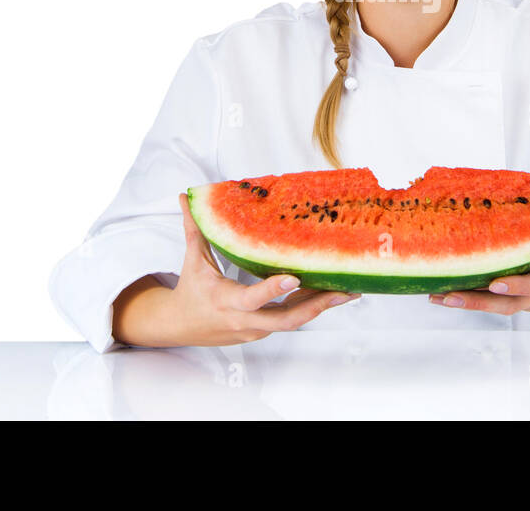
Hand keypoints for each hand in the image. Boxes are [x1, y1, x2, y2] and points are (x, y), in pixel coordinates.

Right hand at [117, 194, 358, 346]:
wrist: (181, 327)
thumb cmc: (190, 292)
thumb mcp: (193, 260)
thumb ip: (194, 227)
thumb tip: (186, 196)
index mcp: (227, 300)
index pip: (253, 298)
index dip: (273, 289)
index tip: (295, 276)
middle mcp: (245, 319)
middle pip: (286, 319)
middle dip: (317, 305)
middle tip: (342, 290)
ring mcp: (256, 329)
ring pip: (293, 321)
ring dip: (320, 306)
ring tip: (347, 290)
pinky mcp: (263, 332)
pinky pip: (289, 320)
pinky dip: (307, 306)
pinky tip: (327, 292)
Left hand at [427, 206, 529, 315]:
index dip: (518, 286)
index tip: (497, 283)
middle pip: (506, 304)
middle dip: (479, 302)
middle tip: (451, 294)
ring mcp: (522, 299)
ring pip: (492, 307)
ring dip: (464, 302)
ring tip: (436, 296)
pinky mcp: (510, 299)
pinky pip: (487, 302)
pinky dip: (464, 297)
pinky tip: (438, 291)